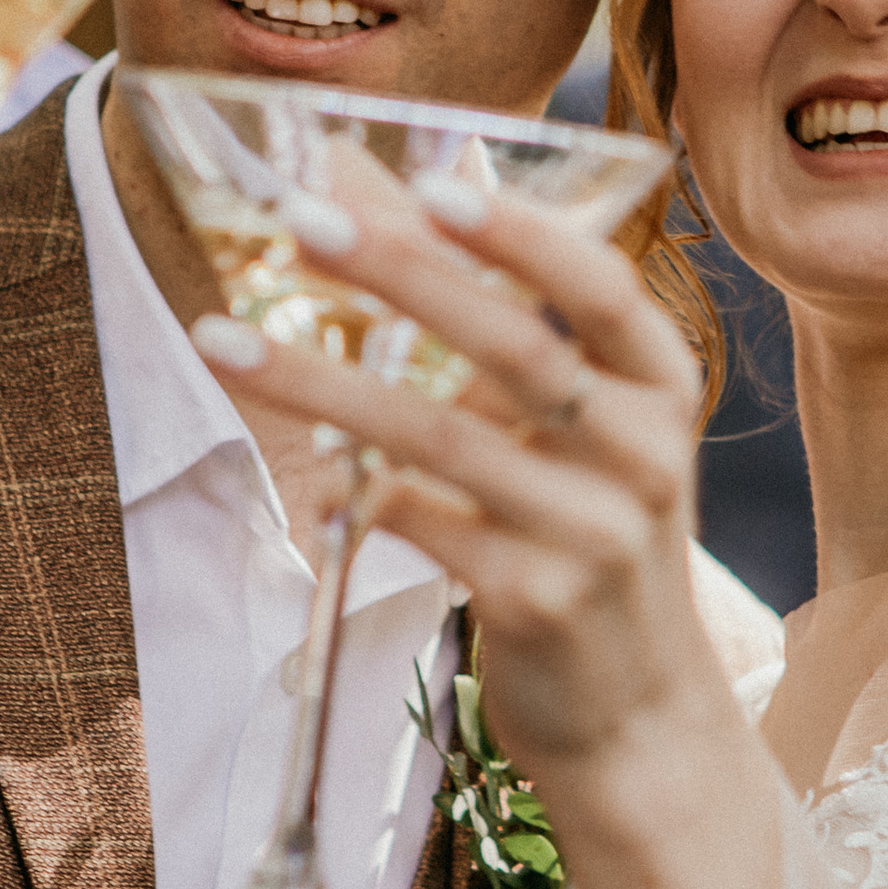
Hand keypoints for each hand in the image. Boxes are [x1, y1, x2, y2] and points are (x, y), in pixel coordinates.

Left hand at [193, 177, 727, 795]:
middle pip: (516, 346)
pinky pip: (423, 525)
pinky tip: (305, 480)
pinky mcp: (538, 602)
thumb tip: (355, 176)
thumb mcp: (562, 423)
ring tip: (226, 339)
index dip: (520, 232)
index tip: (431, 184)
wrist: (635, 712)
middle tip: (300, 224)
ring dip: (324, 383)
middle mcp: (645, 453)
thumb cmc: (583, 533)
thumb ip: (474, 308)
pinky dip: (353, 495)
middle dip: (401, 275)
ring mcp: (597, 533)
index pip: (601, 286)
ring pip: (443, 437)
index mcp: (661, 386)